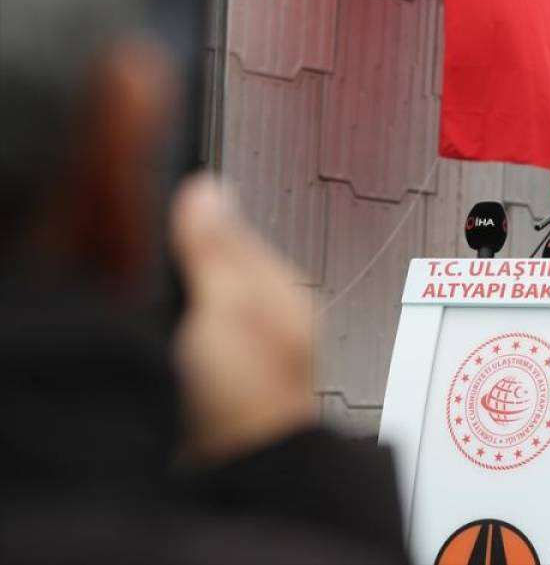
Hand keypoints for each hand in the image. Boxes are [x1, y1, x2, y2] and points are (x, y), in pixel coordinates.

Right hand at [170, 175, 316, 465]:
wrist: (245, 471)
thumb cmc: (251, 396)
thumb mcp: (230, 307)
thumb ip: (218, 249)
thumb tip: (208, 190)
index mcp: (281, 285)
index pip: (234, 225)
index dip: (194, 214)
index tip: (162, 206)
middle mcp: (268, 310)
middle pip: (216, 259)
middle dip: (185, 255)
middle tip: (157, 257)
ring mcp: (244, 344)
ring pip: (202, 294)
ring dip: (179, 294)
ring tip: (162, 300)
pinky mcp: (218, 373)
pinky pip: (190, 331)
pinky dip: (172, 330)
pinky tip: (161, 339)